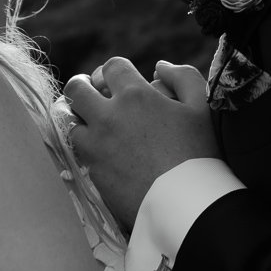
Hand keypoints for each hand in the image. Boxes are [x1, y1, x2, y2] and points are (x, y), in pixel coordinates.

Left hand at [63, 57, 214, 230]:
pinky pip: (77, 149)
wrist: (183, 204)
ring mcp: (96, 144)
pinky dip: (84, 144)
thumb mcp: (201, 108)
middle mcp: (108, 116)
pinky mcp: (91, 170)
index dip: (113, 71)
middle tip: (91, 93)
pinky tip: (98, 147)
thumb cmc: (198, 153)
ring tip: (93, 122)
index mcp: (135, 96)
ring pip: (69, 120)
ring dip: (79, 117)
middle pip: (76, 88)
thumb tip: (160, 67)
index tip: (118, 81)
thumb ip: (183, 77)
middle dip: (82, 86)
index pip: (111, 67)